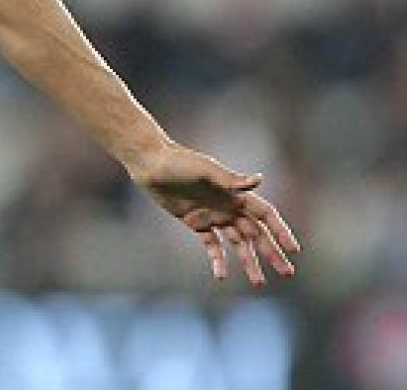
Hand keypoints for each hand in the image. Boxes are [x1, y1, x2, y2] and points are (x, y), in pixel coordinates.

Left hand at [129, 143, 300, 286]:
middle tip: (287, 273)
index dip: (281, 231)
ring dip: (249, 262)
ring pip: (238, 244)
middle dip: (272, 253)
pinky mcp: (195, 222)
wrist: (151, 164)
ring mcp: (213, 215)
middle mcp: (229, 206)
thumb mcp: (206, 170)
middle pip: (257, 234)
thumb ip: (231, 179)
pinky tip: (221, 276)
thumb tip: (260, 180)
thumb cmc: (180, 162)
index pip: (266, 216)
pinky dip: (218, 260)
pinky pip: (212, 245)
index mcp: (236, 194)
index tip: (294, 250)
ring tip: (259, 283)